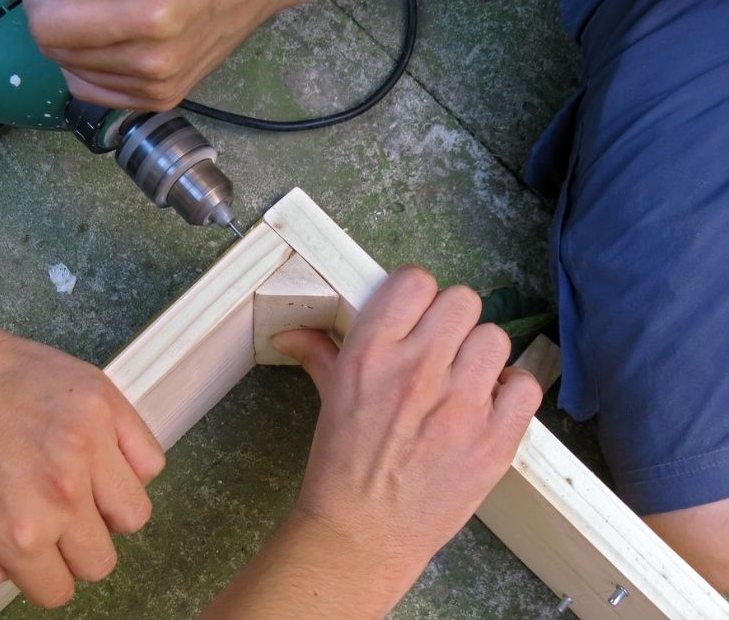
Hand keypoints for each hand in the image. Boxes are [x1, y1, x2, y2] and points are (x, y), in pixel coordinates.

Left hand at [0, 279, 164, 606]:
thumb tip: (0, 577)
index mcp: (20, 532)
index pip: (59, 590)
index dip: (45, 574)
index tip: (38, 552)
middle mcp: (64, 495)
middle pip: (101, 560)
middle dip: (77, 547)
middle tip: (57, 518)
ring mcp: (93, 448)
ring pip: (135, 515)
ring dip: (110, 508)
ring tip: (85, 486)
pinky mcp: (110, 411)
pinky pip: (151, 462)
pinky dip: (132, 465)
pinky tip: (102, 456)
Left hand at [23, 0, 359, 110]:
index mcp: (150, 14)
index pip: (50, 26)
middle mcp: (153, 59)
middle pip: (57, 52)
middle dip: (50, 18)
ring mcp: (160, 85)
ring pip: (73, 75)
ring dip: (69, 45)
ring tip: (88, 18)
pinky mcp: (164, 98)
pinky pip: (97, 93)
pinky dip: (87, 69)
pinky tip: (100, 46)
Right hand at [202, 266, 541, 617]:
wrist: (362, 534)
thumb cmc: (341, 466)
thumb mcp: (330, 399)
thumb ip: (319, 354)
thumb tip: (291, 333)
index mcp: (371, 352)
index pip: (415, 280)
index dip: (419, 295)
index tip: (417, 315)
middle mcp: (417, 369)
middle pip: (463, 301)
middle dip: (452, 322)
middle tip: (441, 350)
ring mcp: (460, 405)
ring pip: (495, 339)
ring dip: (481, 357)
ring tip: (464, 383)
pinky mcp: (493, 441)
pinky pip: (525, 387)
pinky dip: (511, 394)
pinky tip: (489, 407)